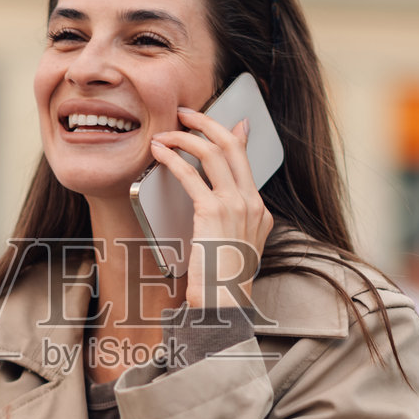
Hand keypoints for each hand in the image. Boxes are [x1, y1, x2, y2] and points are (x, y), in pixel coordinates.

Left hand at [150, 108, 273, 309]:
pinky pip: (191, 175)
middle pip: (233, 146)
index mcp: (259, 211)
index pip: (247, 160)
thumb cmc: (221, 284)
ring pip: (213, 152)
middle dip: (208, 122)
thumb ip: (227, 222)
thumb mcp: (231, 248)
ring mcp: (236, 206)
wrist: (224, 305)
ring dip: (186, 137)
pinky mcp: (214, 213)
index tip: (226, 120)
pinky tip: (159, 154)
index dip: (234, 135)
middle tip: (187, 113)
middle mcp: (252, 204)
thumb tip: (213, 203)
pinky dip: (172, 159)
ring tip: (166, 133)